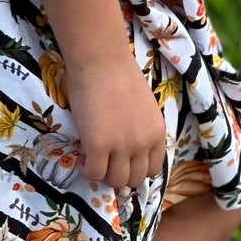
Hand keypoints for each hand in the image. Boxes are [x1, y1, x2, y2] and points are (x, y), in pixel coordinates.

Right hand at [63, 52, 167, 191]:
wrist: (101, 60)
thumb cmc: (119, 74)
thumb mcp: (142, 107)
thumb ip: (139, 128)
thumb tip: (126, 144)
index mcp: (157, 133)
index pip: (152, 169)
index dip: (134, 168)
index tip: (120, 160)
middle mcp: (144, 143)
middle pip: (135, 179)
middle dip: (118, 174)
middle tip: (103, 161)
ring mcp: (122, 146)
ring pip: (116, 181)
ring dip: (102, 174)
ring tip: (91, 158)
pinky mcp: (98, 145)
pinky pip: (94, 173)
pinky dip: (87, 169)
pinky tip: (82, 156)